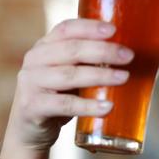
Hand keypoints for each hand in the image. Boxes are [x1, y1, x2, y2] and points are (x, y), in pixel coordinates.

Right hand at [5, 18, 133, 151]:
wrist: (29, 131)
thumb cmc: (56, 98)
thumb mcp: (68, 75)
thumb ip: (86, 63)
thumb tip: (125, 56)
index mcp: (44, 47)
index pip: (66, 29)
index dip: (90, 27)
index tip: (114, 30)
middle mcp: (34, 60)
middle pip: (71, 50)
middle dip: (103, 51)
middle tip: (128, 56)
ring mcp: (31, 83)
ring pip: (69, 75)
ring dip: (100, 75)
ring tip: (124, 78)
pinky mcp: (33, 106)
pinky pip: (65, 104)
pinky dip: (88, 106)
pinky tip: (107, 107)